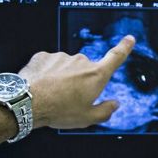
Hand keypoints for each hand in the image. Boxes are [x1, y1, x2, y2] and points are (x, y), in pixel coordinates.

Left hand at [18, 35, 135, 128]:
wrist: (28, 102)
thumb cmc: (59, 111)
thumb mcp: (86, 118)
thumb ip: (105, 111)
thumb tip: (115, 104)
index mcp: (95, 76)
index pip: (115, 57)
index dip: (124, 48)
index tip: (129, 39)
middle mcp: (81, 61)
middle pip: (85, 70)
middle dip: (79, 81)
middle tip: (68, 99)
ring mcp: (62, 57)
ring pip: (66, 67)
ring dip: (62, 78)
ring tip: (52, 95)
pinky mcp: (44, 56)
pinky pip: (50, 65)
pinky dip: (47, 74)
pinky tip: (41, 86)